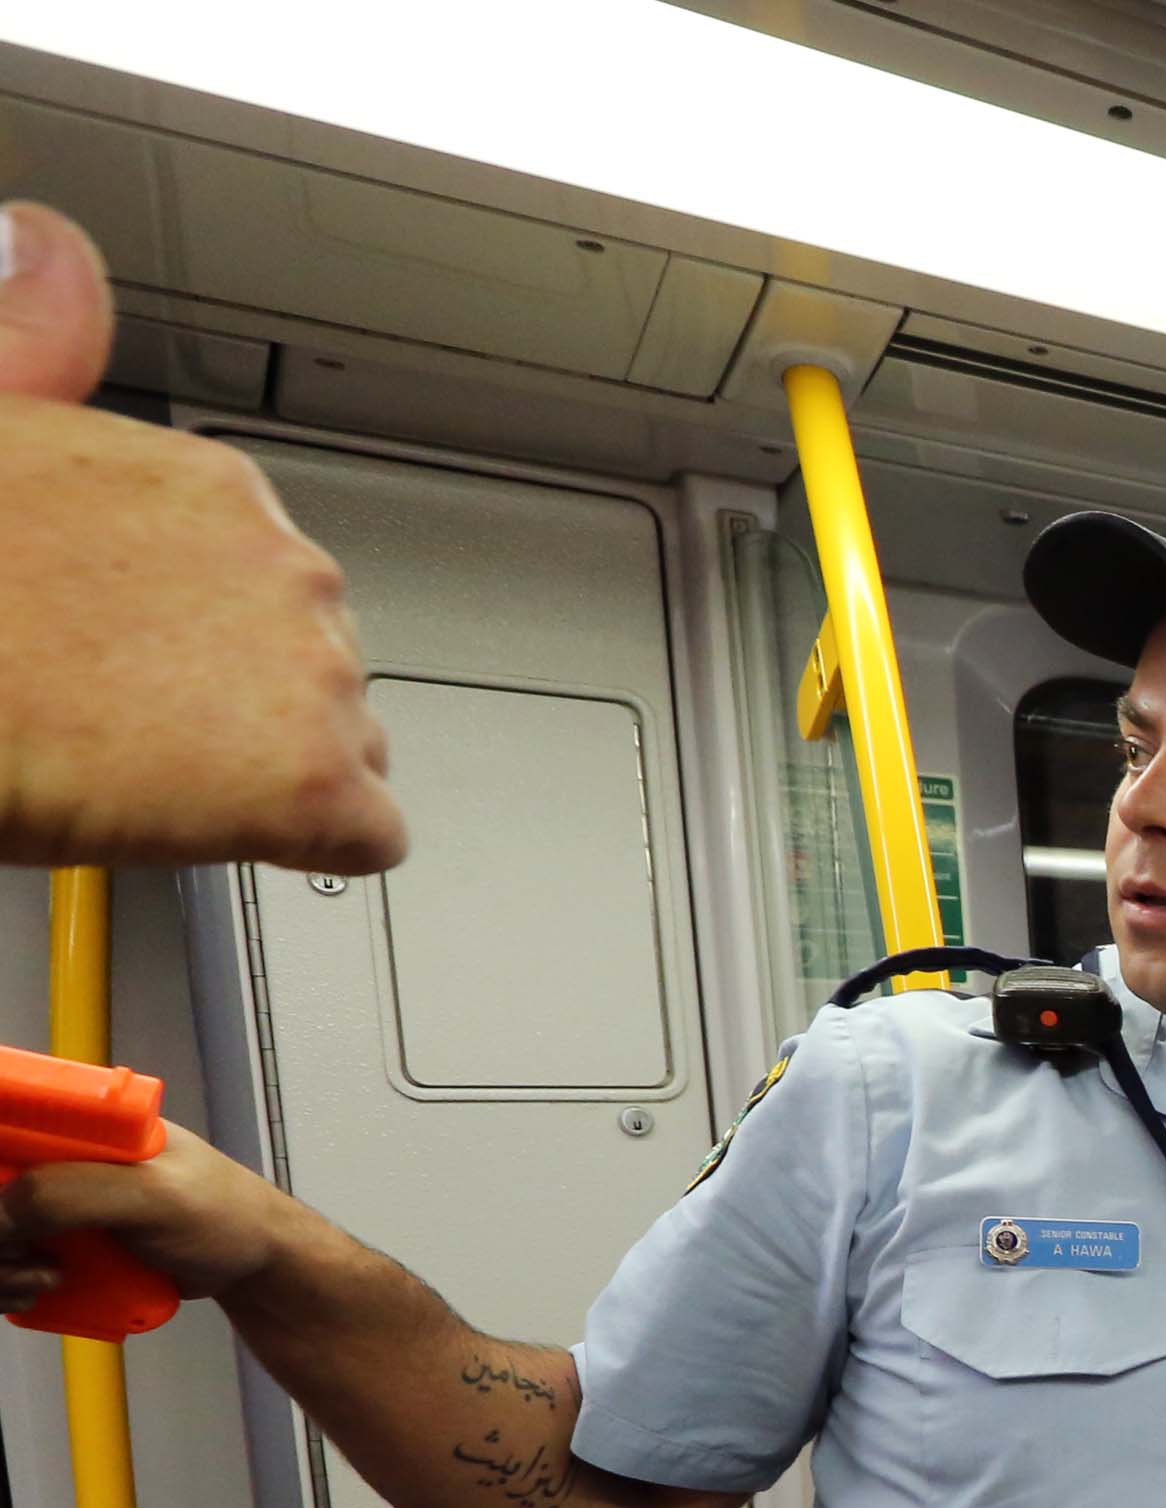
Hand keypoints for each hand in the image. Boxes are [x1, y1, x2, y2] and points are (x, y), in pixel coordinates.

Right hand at [0, 205, 404, 876]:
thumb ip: (36, 337)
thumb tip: (46, 243)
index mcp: (208, 485)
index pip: (264, 576)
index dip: (191, 631)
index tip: (125, 642)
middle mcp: (283, 566)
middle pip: (313, 660)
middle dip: (234, 698)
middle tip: (113, 711)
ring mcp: (310, 673)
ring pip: (338, 744)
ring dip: (254, 768)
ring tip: (132, 762)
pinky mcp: (313, 781)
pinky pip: (366, 835)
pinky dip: (300, 843)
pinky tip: (207, 823)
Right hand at [0, 1121, 308, 1315]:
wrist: (253, 1265)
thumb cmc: (225, 1216)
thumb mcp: (155, 1196)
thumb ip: (77, 1192)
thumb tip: (3, 1209)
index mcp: (80, 1125)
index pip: (5, 1131)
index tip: (5, 1215)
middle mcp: (60, 1158)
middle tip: (28, 1257)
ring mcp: (59, 1202)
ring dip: (2, 1268)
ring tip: (47, 1280)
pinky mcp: (62, 1241)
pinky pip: (12, 1263)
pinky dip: (10, 1285)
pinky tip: (40, 1293)